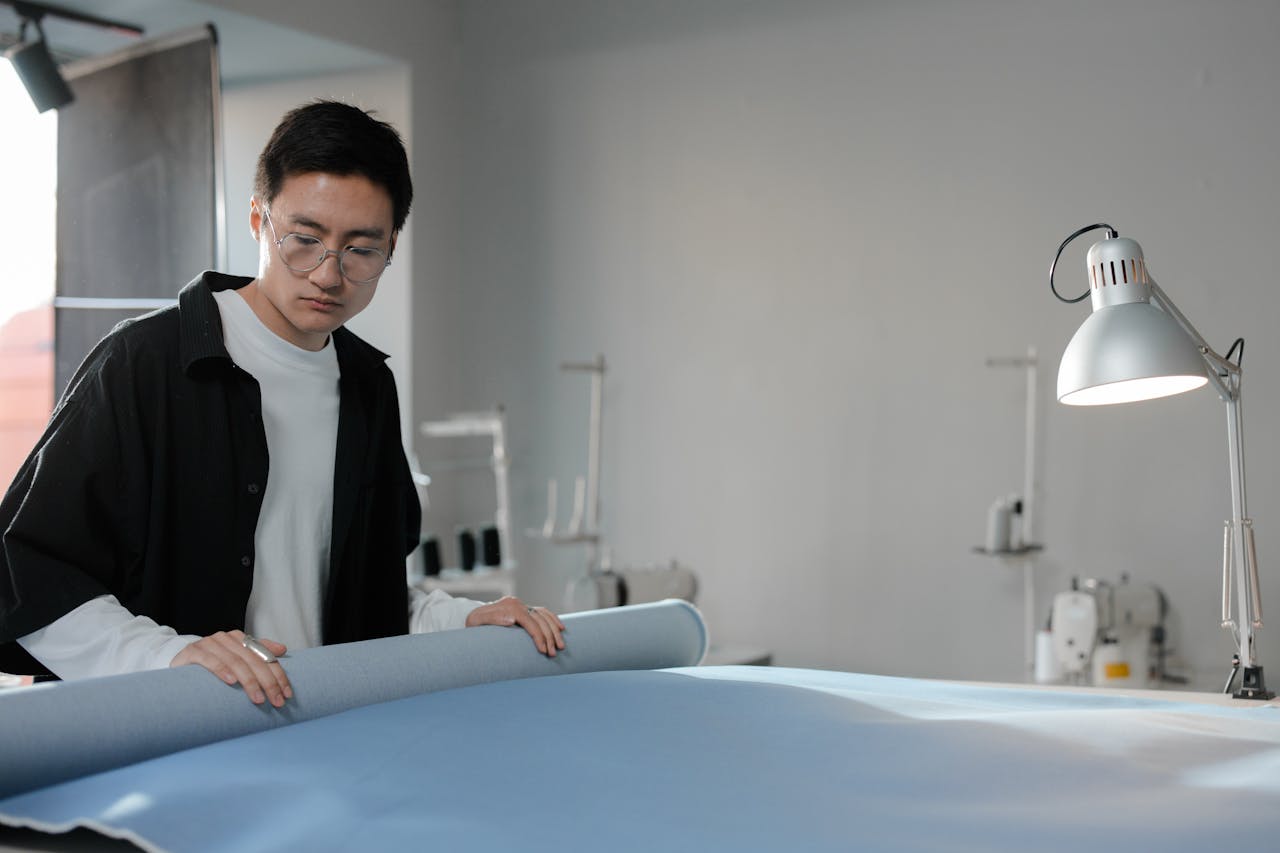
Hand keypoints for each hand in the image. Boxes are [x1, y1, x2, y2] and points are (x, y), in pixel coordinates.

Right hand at [171, 630, 291, 706]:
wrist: (179, 660)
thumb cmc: (212, 662)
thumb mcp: (236, 657)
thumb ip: (258, 651)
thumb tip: (283, 649)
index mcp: (240, 639)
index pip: (265, 656)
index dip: (278, 675)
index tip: (286, 693)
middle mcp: (227, 638)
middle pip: (253, 660)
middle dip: (267, 682)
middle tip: (275, 701)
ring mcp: (210, 643)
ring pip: (236, 661)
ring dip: (249, 681)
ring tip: (258, 698)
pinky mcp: (194, 651)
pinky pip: (210, 660)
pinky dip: (222, 670)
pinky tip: (231, 682)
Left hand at [465, 596, 565, 656]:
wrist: (470, 615)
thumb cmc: (473, 623)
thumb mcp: (476, 622)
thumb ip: (493, 618)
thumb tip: (512, 619)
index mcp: (509, 607)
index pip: (530, 622)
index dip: (539, 637)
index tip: (544, 651)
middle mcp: (517, 604)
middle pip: (540, 620)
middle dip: (549, 637)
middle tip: (553, 653)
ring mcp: (521, 605)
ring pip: (544, 616)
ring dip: (554, 631)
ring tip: (560, 645)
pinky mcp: (523, 609)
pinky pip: (542, 612)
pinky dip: (552, 619)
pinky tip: (560, 628)